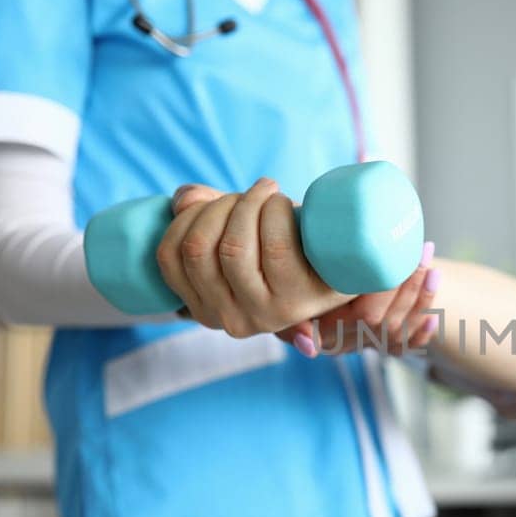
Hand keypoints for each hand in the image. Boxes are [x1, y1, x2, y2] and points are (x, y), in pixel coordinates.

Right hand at [159, 180, 344, 337]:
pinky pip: (276, 245)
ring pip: (234, 246)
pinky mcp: (301, 302)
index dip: (189, 214)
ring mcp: (266, 316)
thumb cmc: (283, 243)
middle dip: (222, 205)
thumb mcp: (233, 231)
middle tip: (251, 194)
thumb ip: (198, 213)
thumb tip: (184, 199)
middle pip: (200, 248)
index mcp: (205, 310)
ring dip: (250, 204)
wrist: (344, 263)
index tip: (217, 200)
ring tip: (269, 195)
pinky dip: (275, 211)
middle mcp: (232, 322)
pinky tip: (284, 204)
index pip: (171, 256)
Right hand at [276, 242, 440, 356]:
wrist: (298, 296)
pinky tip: (435, 314)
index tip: (398, 260)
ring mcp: (368, 344)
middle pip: (385, 319)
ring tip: (433, 268)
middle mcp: (348, 340)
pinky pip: (409, 346)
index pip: (363, 313)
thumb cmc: (296, 280)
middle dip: (408, 285)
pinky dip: (424, 332)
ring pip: (400, 328)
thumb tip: (309, 346)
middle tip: (422, 250)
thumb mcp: (285, 295)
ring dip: (421, 299)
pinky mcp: (385, 346)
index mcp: (326, 328)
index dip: (384, 287)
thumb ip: (291, 313)